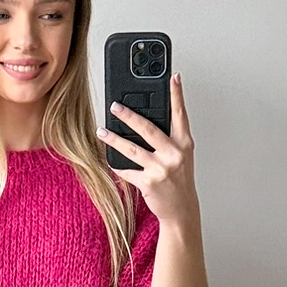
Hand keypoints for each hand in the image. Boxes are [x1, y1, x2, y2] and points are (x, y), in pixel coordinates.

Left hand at [97, 72, 197, 225]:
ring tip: (101, 132)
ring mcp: (161, 169)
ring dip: (113, 139)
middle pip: (148, 128)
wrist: (181, 210)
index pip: (180, 114)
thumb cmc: (179, 181)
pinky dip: (116, 165)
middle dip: (129, 116)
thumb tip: (147, 120)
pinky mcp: (149, 183)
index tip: (172, 76)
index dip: (177, 94)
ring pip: (132, 149)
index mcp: (184, 144)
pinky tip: (108, 159)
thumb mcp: (182, 156)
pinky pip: (127, 170)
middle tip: (115, 106)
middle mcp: (174, 154)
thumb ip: (170, 138)